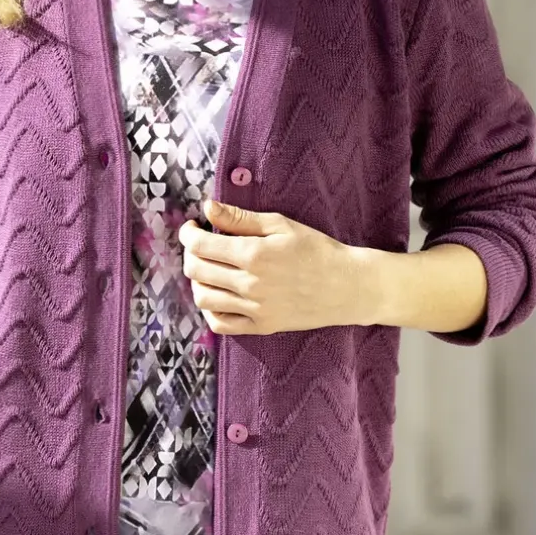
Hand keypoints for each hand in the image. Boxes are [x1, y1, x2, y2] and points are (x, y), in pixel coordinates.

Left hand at [177, 199, 379, 334]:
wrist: (347, 286)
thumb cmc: (316, 250)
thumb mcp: (281, 224)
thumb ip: (240, 218)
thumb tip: (207, 208)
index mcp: (253, 254)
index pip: (200, 245)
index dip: (188, 234)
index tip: (192, 228)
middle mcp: (249, 283)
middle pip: (196, 270)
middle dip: (189, 254)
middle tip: (199, 246)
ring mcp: (254, 308)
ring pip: (203, 298)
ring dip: (197, 281)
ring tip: (208, 269)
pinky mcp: (261, 326)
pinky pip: (221, 324)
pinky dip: (210, 310)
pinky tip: (218, 295)